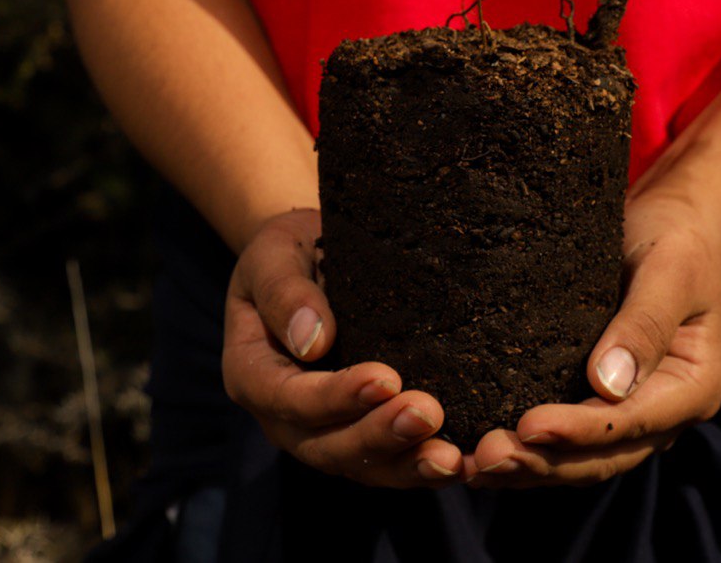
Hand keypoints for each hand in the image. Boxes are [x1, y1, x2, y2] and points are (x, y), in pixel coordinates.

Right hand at [222, 208, 464, 486]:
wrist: (313, 256)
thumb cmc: (290, 252)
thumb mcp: (275, 256)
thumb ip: (284, 294)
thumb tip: (312, 340)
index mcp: (253, 374)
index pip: (289, 398)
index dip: (335, 396)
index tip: (385, 378)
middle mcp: (286, 418)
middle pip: (327, 446)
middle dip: (379, 435)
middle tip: (428, 414)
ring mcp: (326, 433)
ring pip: (364, 466)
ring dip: (408, 464)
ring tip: (451, 457)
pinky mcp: (367, 434)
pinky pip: (394, 462)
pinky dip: (427, 467)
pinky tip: (467, 464)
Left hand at [466, 192, 720, 486]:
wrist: (674, 225)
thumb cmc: (677, 240)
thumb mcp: (671, 269)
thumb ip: (645, 324)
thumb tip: (608, 383)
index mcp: (692, 388)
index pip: (630, 422)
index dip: (578, 431)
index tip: (528, 427)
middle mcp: (664, 415)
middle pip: (601, 457)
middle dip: (542, 462)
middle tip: (485, 457)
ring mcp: (633, 417)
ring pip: (578, 461)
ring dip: (527, 469)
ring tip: (472, 466)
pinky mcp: (599, 406)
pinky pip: (564, 441)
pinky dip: (526, 451)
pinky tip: (477, 455)